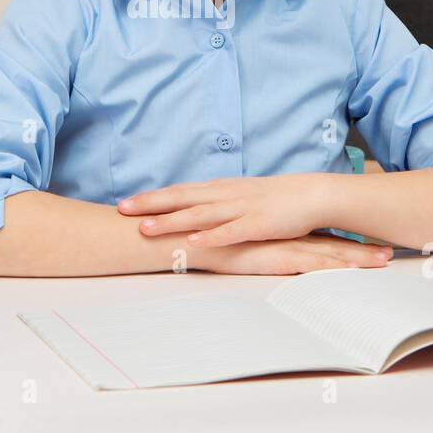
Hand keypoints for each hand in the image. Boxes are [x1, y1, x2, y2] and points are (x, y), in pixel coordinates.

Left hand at [118, 174, 335, 247]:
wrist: (311, 194)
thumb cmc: (275, 199)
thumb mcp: (240, 197)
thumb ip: (217, 204)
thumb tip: (192, 212)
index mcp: (220, 189)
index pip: (179, 191)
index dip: (152, 197)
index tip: (124, 202)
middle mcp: (225, 195)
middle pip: (181, 197)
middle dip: (150, 204)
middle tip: (121, 209)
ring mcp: (241, 208)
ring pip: (200, 214)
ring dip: (171, 221)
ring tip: (145, 228)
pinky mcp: (258, 224)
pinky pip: (231, 231)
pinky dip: (210, 236)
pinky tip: (193, 243)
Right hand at [187, 233, 392, 274]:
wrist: (196, 238)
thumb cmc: (215, 242)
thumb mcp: (241, 242)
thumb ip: (256, 243)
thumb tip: (266, 250)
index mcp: (282, 234)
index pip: (320, 237)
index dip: (346, 241)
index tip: (370, 244)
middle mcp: (289, 237)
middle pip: (333, 243)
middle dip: (363, 249)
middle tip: (391, 253)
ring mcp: (287, 246)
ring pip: (330, 253)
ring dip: (359, 257)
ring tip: (385, 261)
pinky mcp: (279, 257)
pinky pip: (313, 264)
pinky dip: (335, 266)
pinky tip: (354, 269)